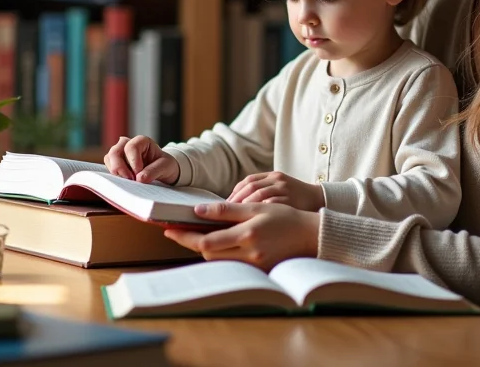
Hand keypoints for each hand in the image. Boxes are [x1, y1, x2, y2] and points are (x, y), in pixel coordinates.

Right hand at [104, 135, 179, 184]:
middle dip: (120, 168)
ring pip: (109, 159)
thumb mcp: (166, 167)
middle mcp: (128, 144)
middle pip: (115, 152)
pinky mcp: (115, 164)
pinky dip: (114, 176)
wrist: (162, 171)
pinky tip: (124, 182)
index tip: (138, 174)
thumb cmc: (164, 165)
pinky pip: (108, 168)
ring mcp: (120, 154)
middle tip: (130, 180)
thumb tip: (139, 178)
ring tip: (128, 182)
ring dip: (116, 172)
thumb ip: (154, 171)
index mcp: (142, 141)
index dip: (133, 162)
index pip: (131, 147)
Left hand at [165, 202, 319, 270]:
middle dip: (192, 242)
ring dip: (205, 249)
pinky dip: (220, 255)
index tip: (169, 230)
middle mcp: (249, 254)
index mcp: (247, 235)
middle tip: (179, 230)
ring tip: (196, 235)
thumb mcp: (256, 207)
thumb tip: (198, 210)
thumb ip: (227, 210)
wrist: (310, 235)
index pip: (206, 240)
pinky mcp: (257, 272)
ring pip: (218, 261)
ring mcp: (253, 266)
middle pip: (208, 253)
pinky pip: (230, 265)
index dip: (185, 236)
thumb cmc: (284, 217)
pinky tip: (217, 244)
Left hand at [228, 171, 324, 211]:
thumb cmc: (295, 198)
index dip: (235, 193)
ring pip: (259, 195)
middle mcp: (278, 181)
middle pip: (251, 187)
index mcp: (273, 175)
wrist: (319, 201)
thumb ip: (260, 191)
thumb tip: (233, 204)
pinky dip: (258, 214)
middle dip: (236, 201)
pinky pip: (271, 206)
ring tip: (235, 220)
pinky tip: (251, 224)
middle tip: (225, 215)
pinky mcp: (291, 203)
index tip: (224, 206)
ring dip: (244, 207)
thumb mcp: (278, 188)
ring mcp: (285, 191)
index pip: (248, 181)